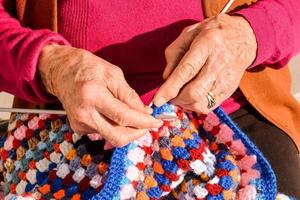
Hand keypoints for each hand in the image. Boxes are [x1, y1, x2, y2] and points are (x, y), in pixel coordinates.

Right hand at [38, 44, 162, 146]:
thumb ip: (130, 96)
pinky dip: (115, 127)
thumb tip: (145, 113)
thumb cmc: (88, 68)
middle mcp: (84, 114)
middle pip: (118, 137)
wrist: (61, 71)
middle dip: (138, 133)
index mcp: (93, 96)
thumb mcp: (113, 74)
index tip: (157, 122)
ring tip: (135, 117)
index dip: (144, 122)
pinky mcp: (79, 128)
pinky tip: (115, 115)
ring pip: (112, 137)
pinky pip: (104, 132)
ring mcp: (79, 124)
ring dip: (128, 130)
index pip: (124, 117)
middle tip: (149, 125)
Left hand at [153, 14, 256, 112]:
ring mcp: (226, 79)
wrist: (243, 37)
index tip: (157, 100)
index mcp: (207, 45)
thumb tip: (165, 78)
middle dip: (176, 99)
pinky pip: (208, 106)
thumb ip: (174, 53)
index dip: (170, 88)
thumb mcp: (189, 33)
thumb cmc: (210, 33)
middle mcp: (218, 63)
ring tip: (180, 95)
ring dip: (184, 104)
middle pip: (194, 92)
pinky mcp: (229, 90)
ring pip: (201, 103)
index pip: (186, 71)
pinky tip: (190, 98)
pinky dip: (194, 106)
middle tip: (169, 96)